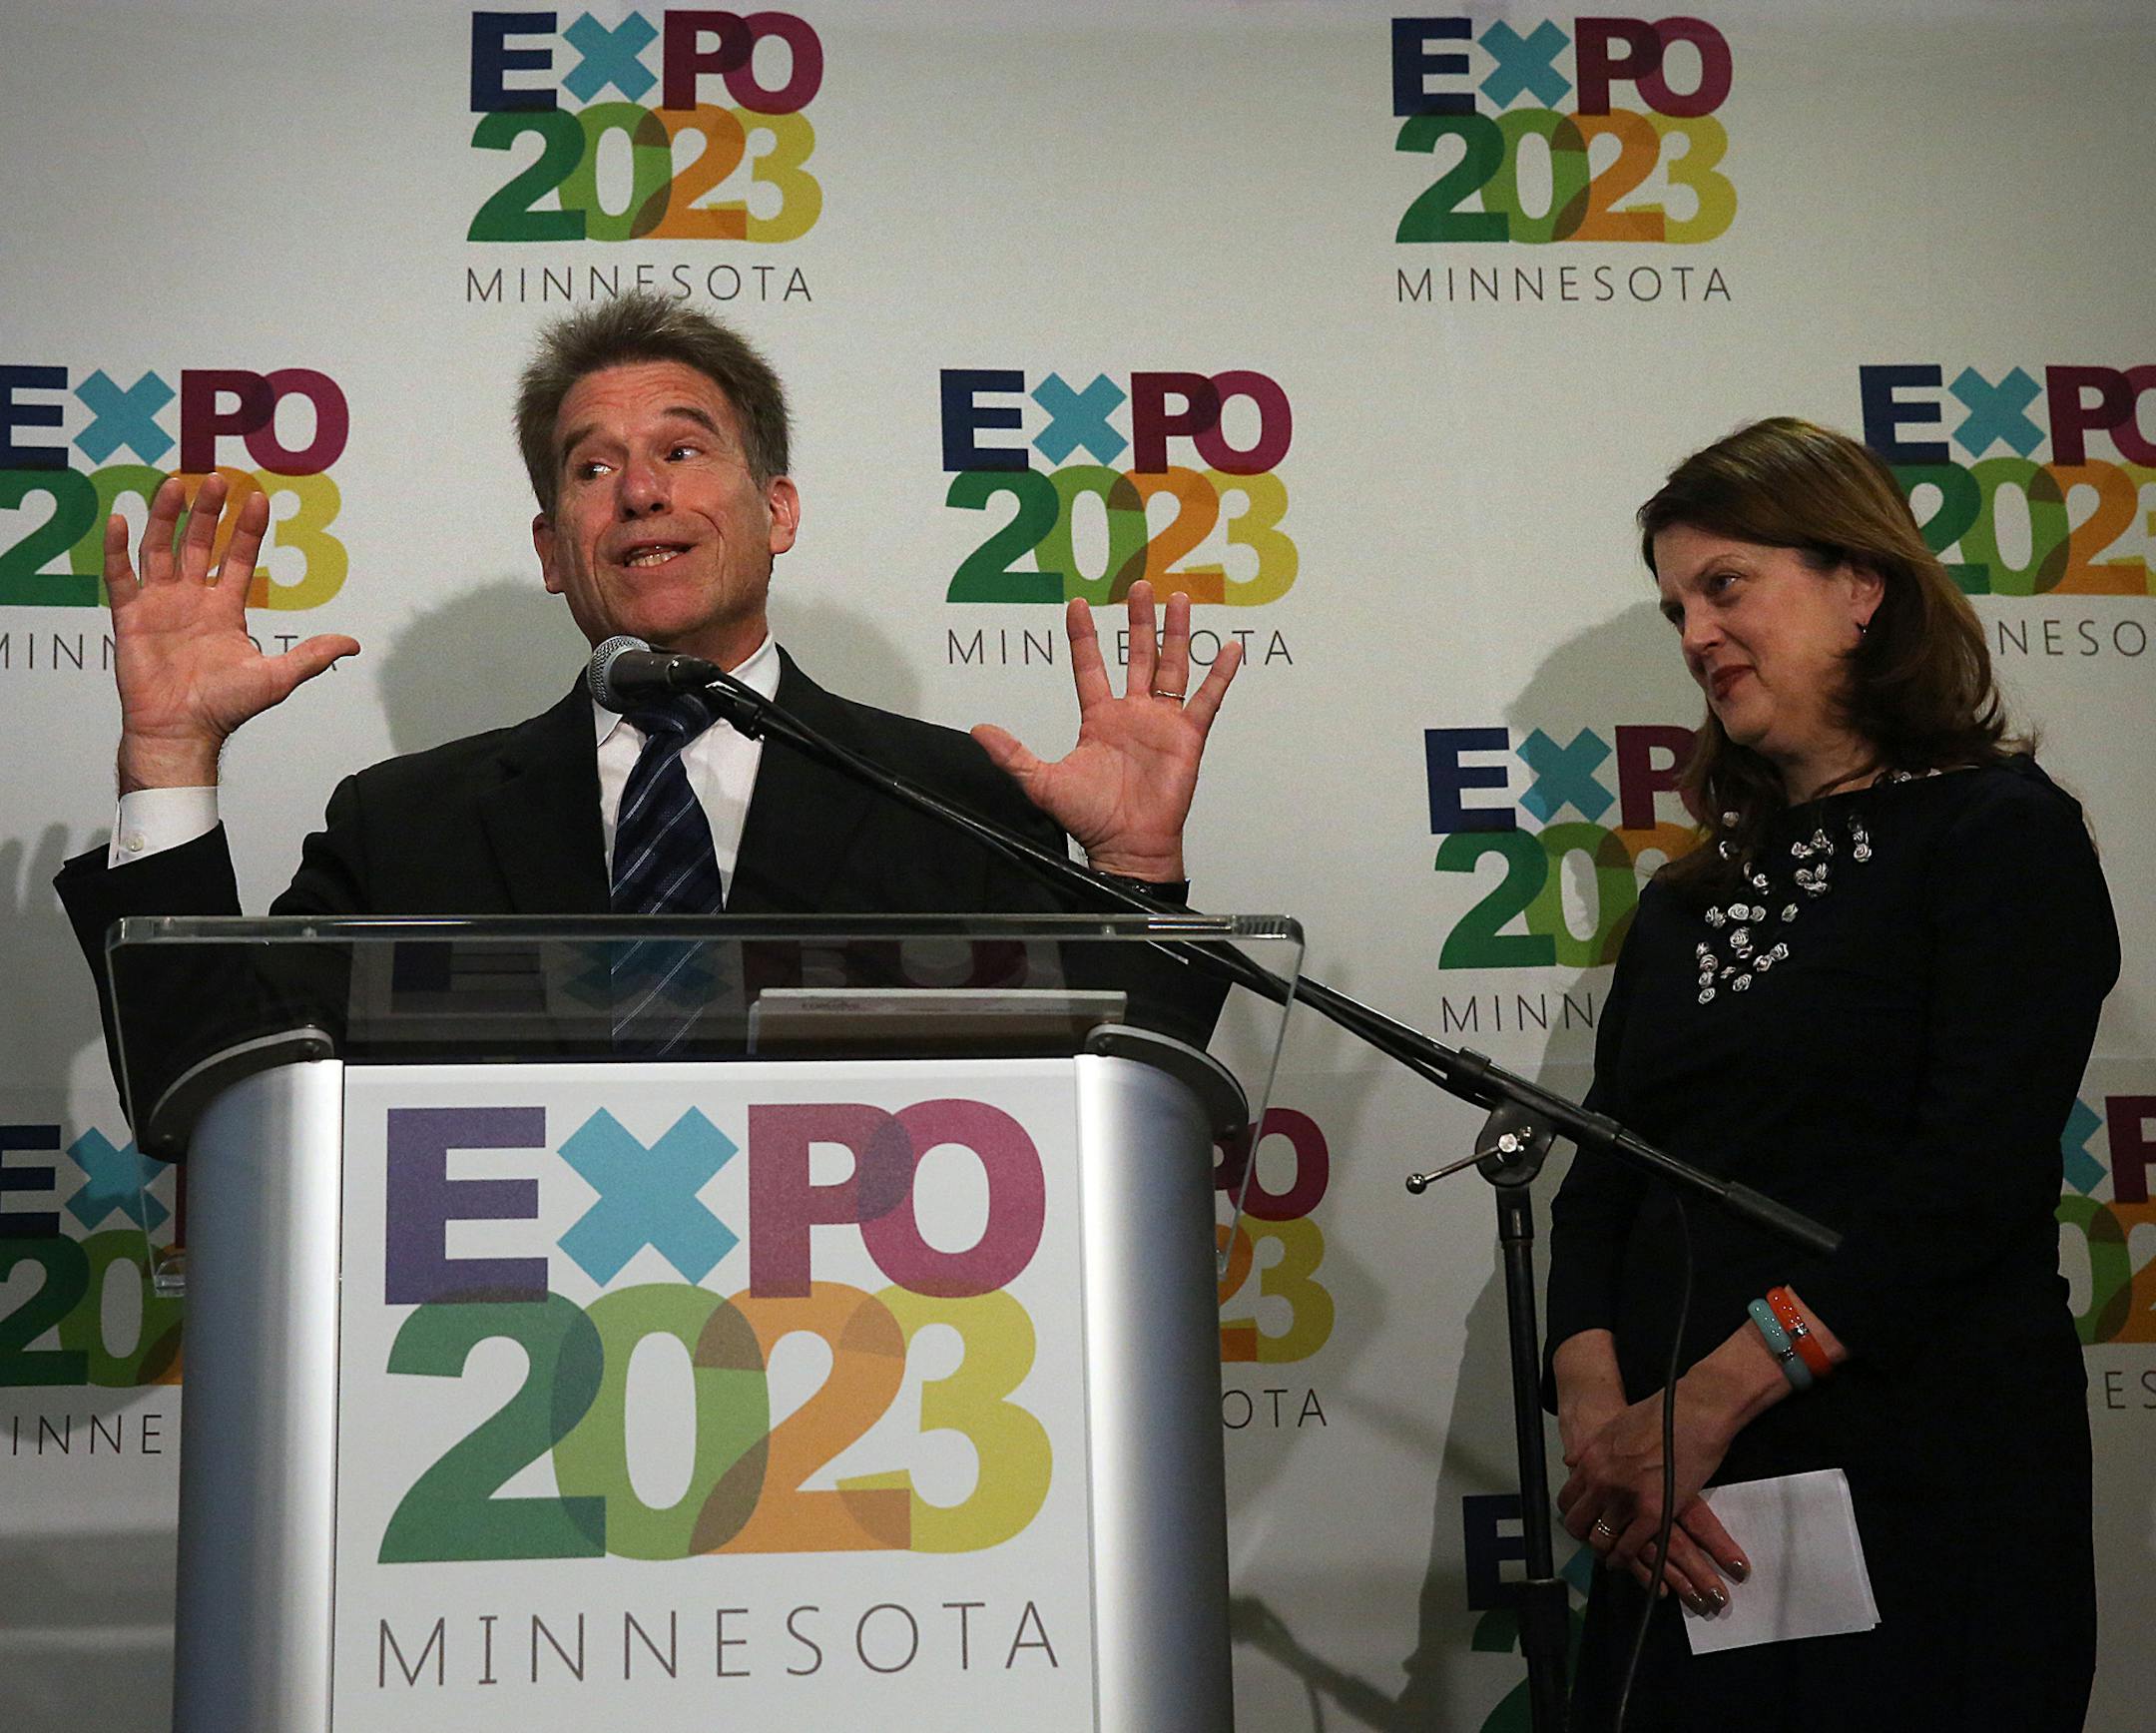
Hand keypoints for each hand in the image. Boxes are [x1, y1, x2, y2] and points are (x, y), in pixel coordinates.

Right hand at [106, 473, 358, 790]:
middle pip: (198, 544)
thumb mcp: (278, 677)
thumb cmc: (226, 707)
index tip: (257, 498)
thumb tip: (353, 643)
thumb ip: (313, 655)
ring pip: (160, 549)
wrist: (184, 731)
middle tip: (215, 479)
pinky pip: (120, 577)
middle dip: (207, 512)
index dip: (248, 529)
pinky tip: (120, 519)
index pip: (238, 558)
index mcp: (225, 609)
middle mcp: (192, 600)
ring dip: (165, 517)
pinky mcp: (130, 617)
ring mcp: (160, 605)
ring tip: (173, 484)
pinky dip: (117, 549)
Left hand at [972, 580, 1239, 880]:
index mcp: (1099, 718)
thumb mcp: (1041, 782)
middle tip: (1138, 586)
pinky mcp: (1187, 737)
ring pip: (1171, 667)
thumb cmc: (1089, 819)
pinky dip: (1219, 674)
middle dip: (1137, 621)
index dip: (1084, 637)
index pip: (1089, 667)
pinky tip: (1229, 648)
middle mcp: (1132, 714)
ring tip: (1178, 600)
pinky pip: (1207, 699)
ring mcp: (1161, 723)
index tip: (1077, 605)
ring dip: (1175, 634)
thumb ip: (1012, 754)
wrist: (1126, 845)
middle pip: (1136, 655)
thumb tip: (978, 731)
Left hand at [1557, 1385, 1748, 1612]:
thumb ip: (1592, 1449)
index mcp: (1590, 1459)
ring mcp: (1625, 1498)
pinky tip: (1628, 1563)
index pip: (1567, 1499)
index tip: (1584, 1521)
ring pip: (1601, 1540)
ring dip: (1605, 1552)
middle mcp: (1601, 1481)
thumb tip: (1572, 1461)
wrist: (1693, 1411)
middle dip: (1585, 1536)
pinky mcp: (1653, 1512)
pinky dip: (1626, 1560)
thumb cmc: (1660, 1414)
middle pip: (1578, 1523)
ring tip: (1611, 1558)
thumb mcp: (1614, 1427)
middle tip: (1595, 1543)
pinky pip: (1630, 1547)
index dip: (1574, 1514)